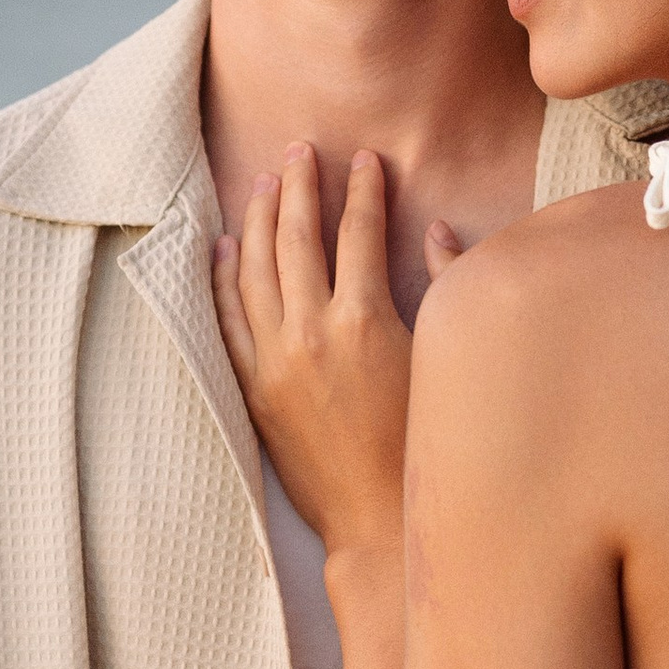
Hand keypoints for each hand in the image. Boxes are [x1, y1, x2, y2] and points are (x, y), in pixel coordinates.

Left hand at [210, 144, 459, 553]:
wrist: (380, 519)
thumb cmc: (425, 444)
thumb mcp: (444, 358)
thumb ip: (445, 286)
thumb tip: (440, 231)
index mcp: (365, 320)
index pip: (358, 233)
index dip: (362, 191)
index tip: (365, 159)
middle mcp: (312, 332)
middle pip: (298, 239)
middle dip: (300, 187)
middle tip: (300, 148)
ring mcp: (276, 360)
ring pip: (255, 271)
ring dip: (259, 220)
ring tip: (263, 182)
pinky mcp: (254, 390)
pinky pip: (227, 321)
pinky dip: (222, 279)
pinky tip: (223, 247)